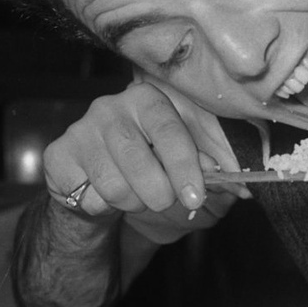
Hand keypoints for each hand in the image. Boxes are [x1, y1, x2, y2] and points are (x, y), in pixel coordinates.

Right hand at [43, 78, 249, 241]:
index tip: (196, 197)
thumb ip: (216, 167)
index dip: (184, 166)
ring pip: (114, 185)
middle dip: (158, 192)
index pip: (170, 130)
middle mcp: (111, 106)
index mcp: (149, 99)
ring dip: (131, 203)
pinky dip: (102, 207)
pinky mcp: (58, 154)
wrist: (97, 179)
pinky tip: (102, 193)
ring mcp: (81, 129)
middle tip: (163, 201)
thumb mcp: (186, 160)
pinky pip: (88, 196)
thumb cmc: (151, 163)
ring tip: (133, 195)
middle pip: (139, 160)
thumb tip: (249, 185)